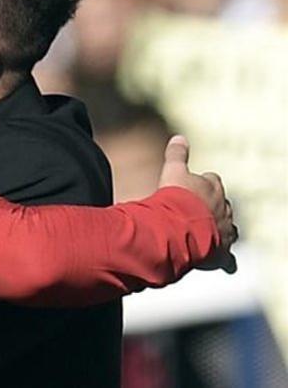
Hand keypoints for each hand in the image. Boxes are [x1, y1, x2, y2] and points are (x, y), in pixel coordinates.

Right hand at [157, 135, 237, 272]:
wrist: (178, 228)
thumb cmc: (175, 199)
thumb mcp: (172, 171)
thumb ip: (176, 155)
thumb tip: (179, 137)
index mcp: (211, 188)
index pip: (211, 181)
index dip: (201, 184)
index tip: (192, 188)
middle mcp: (223, 208)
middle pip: (222, 204)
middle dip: (211, 207)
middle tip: (196, 211)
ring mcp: (224, 229)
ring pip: (228, 228)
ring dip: (219, 229)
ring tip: (207, 232)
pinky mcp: (221, 250)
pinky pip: (228, 258)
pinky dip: (226, 260)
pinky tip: (224, 264)